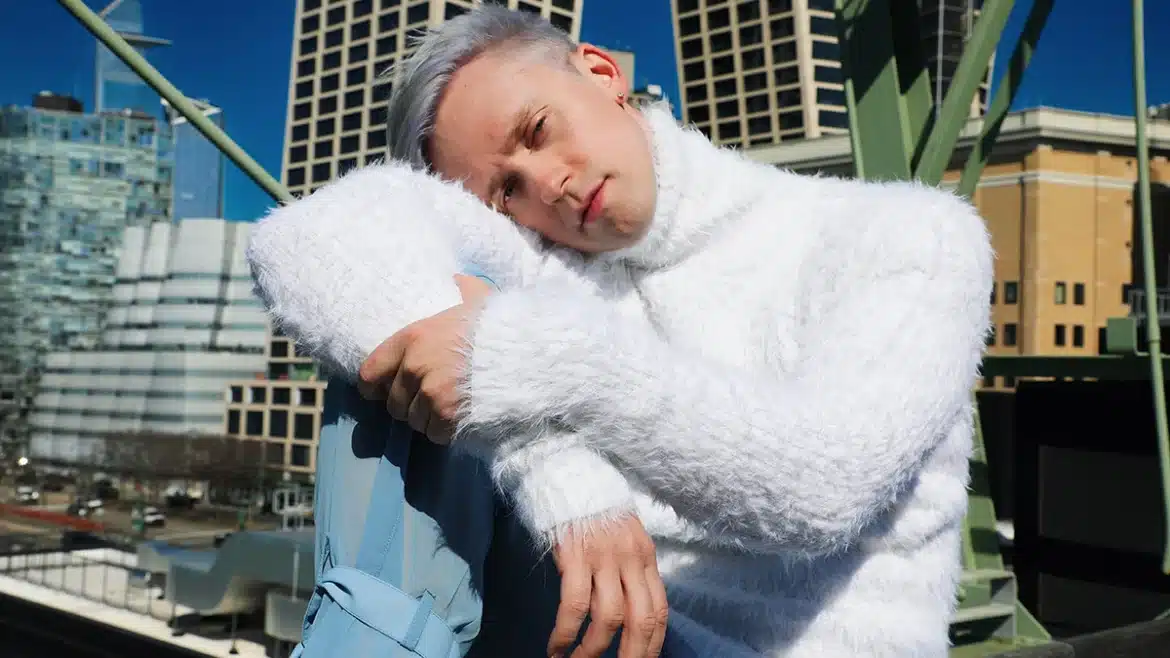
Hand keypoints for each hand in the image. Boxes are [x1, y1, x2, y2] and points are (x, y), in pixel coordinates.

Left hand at [358, 274, 492, 442]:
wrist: (528, 352)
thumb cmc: (502, 324)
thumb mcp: (477, 297)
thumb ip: (461, 289)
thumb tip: (457, 279)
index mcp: (412, 337)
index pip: (370, 373)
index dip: (375, 386)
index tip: (383, 390)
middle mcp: (414, 367)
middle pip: (394, 404)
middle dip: (409, 405)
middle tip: (428, 400)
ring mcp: (430, 393)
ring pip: (414, 421)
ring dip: (428, 419)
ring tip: (447, 409)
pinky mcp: (448, 415)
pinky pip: (435, 434)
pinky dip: (445, 432)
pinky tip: (460, 419)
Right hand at [548, 515, 668, 657]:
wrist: (566, 469)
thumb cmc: (591, 505)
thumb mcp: (623, 534)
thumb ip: (629, 565)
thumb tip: (628, 606)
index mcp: (645, 556)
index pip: (660, 610)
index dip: (653, 644)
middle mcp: (631, 558)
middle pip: (642, 620)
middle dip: (633, 656)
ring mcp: (604, 556)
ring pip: (610, 618)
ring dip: (594, 651)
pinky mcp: (575, 554)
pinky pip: (575, 604)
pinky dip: (566, 632)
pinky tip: (556, 647)